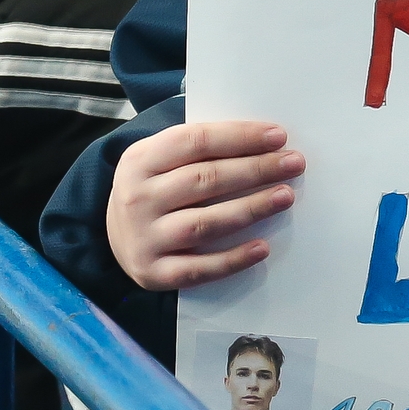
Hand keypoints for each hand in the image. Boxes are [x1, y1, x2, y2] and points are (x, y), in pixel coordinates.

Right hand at [108, 119, 303, 291]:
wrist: (115, 235)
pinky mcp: (154, 273)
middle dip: (255, 170)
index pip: (196, 141)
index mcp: (140, 160)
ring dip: (250, 209)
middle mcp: (138, 199)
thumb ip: (198, 148)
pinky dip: (233, 259)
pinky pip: (200, 269)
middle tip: (294, 164)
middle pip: (205, 180)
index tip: (278, 136)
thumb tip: (262, 142)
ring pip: (205, 223)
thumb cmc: (155, 188)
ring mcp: (144, 238)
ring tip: (285, 196)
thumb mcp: (160, 158)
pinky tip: (262, 248)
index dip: (240, 137)